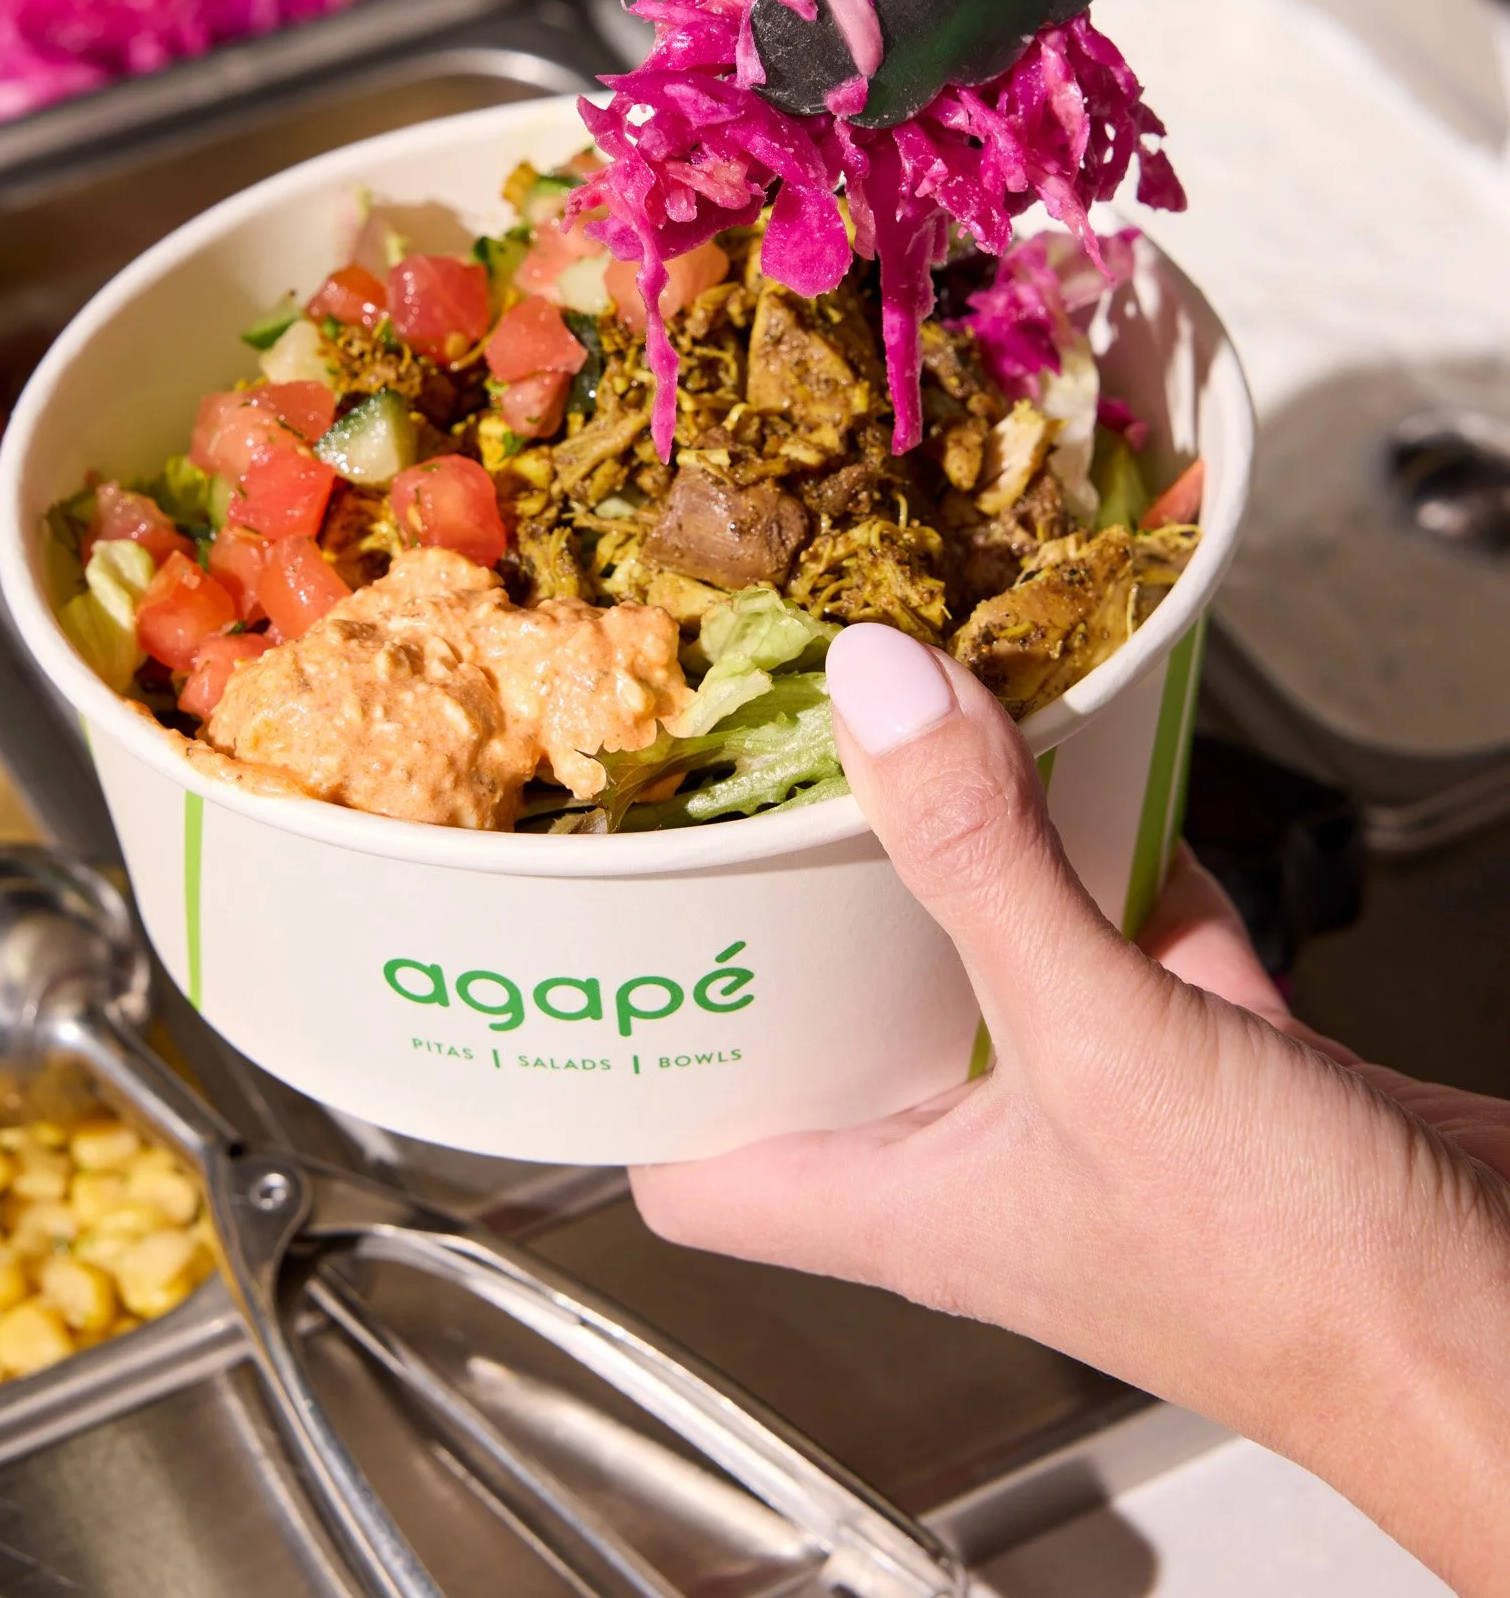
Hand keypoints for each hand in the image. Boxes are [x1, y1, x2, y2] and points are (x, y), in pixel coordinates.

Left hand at [632, 627, 1509, 1594]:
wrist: (1501, 1329)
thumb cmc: (1305, 1287)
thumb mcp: (1104, 1046)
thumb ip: (980, 865)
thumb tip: (874, 696)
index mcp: (896, 1201)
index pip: (696, 1162)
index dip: (637, 1058)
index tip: (604, 919)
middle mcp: (970, 1152)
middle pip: (830, 1015)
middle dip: (800, 890)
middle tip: (748, 753)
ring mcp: (1080, 1095)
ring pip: (974, 944)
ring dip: (955, 836)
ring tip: (902, 706)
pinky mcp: (1187, 1048)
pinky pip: (1110, 918)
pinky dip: (1104, 833)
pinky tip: (1094, 746)